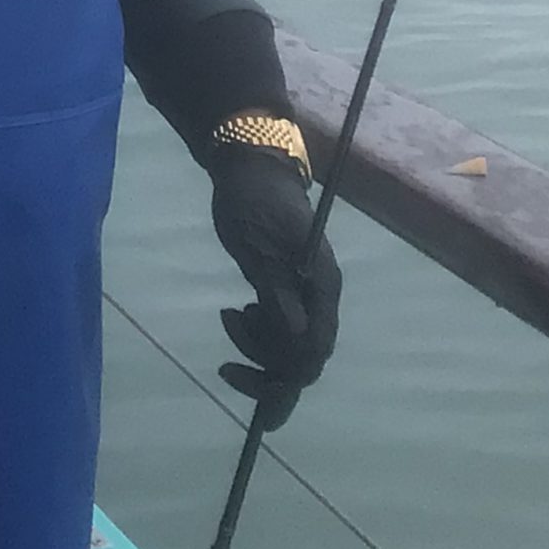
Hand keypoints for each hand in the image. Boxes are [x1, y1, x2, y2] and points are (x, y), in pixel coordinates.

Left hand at [208, 137, 341, 428]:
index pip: (314, 348)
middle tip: (226, 366)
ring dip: (259, 346)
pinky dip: (258, 331)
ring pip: (289, 344)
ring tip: (230, 316)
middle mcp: (319, 295)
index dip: (285, 376)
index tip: (244, 377)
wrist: (252, 171)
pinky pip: (279, 326)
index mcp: (321, 285)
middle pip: (304, 354)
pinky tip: (237, 313)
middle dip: (268, 368)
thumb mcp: (258, 249)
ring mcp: (304, 292)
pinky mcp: (287, 287)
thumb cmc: (254, 203)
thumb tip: (300, 342)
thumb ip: (279, 296)